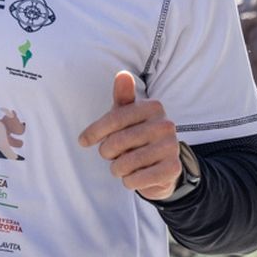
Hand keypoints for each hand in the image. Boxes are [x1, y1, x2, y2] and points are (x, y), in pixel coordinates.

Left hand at [77, 71, 181, 200]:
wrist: (162, 164)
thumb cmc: (136, 134)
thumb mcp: (126, 115)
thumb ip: (123, 96)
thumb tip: (122, 75)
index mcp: (153, 107)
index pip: (115, 118)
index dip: (94, 131)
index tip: (82, 141)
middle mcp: (165, 125)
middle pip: (118, 142)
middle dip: (107, 152)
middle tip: (110, 155)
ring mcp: (171, 147)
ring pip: (126, 163)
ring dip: (117, 169)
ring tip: (122, 166)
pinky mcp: (173, 169)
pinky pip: (138, 179)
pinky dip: (130, 182)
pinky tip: (134, 177)